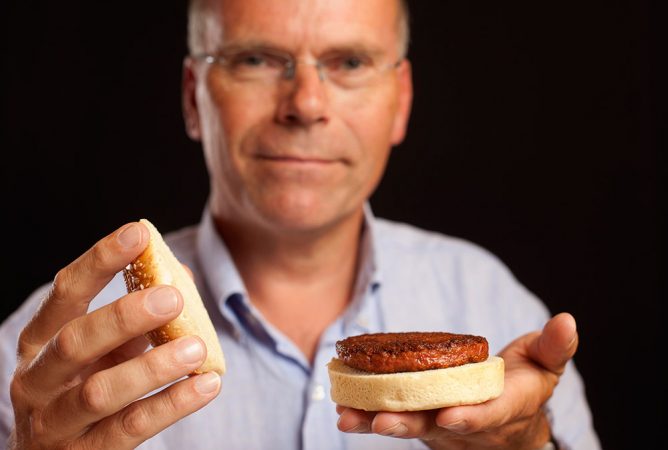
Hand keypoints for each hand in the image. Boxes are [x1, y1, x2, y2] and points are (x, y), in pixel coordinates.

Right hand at [8, 223, 220, 448]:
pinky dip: (171, 405)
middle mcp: (37, 380)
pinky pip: (130, 429)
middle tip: (172, 297)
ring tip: (196, 347)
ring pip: (100, 392)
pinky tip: (207, 385)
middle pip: (75, 341)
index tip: (137, 232)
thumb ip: (134, 317)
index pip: (65, 292)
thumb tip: (180, 274)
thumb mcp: (102, 350)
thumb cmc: (86, 387)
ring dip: (152, 367)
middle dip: (124, 316)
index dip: (99, 260)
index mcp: (40, 341)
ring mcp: (54, 424)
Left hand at [336, 313, 577, 449]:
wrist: (511, 423)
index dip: (470, 417)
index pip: (487, 416)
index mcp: (503, 410)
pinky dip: (367, 415)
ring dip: (376, 421)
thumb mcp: (545, 365)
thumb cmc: (528, 385)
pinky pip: (394, 418)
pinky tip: (343, 408)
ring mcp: (440, 427)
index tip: (450, 416)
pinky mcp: (420, 420)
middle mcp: (467, 425)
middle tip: (380, 422)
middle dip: (409, 424)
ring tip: (347, 416)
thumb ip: (554, 347)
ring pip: (408, 426)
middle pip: (437, 428)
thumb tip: (567, 320)